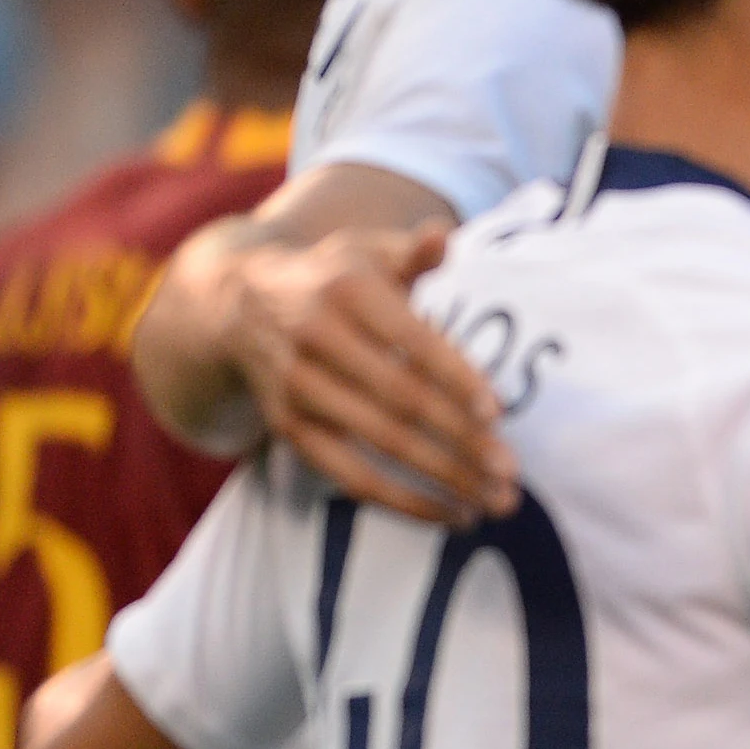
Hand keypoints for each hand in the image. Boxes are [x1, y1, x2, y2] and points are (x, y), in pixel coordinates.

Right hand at [225, 224, 513, 523]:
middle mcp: (316, 338)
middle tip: (511, 472)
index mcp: (347, 290)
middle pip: (400, 399)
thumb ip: (411, 252)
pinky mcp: (290, 428)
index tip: (497, 412)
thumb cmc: (332, 278)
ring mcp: (299, 387)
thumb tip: (440, 235)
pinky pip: (350, 476)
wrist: (238, 304)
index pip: (410, 340)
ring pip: (380, 443)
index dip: (454, 376)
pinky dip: (403, 502)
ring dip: (442, 477)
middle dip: (460, 440)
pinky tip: (451, 514)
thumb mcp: (366, 251)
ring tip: (497, 502)